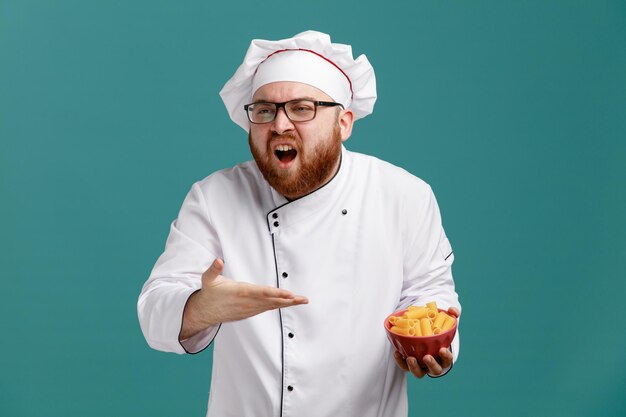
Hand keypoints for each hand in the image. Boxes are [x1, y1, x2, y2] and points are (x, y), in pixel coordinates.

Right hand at [180, 259, 307, 339]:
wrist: (205, 312)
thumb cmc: (209, 293)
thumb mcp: (208, 280)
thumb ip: (213, 269)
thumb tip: (218, 260)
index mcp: (241, 292)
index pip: (262, 292)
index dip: (276, 293)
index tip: (289, 294)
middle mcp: (248, 302)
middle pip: (271, 301)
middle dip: (288, 300)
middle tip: (303, 299)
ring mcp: (249, 309)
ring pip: (271, 306)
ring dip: (287, 303)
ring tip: (301, 300)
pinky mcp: (250, 313)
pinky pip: (267, 309)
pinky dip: (278, 306)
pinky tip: (288, 303)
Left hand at [392, 306, 458, 377]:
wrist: (424, 333)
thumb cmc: (437, 330)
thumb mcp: (445, 321)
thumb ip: (452, 314)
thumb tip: (452, 311)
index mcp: (443, 356)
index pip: (447, 360)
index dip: (446, 356)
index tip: (442, 349)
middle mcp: (433, 364)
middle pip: (435, 370)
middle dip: (431, 364)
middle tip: (427, 356)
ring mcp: (421, 366)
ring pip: (419, 373)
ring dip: (415, 367)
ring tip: (410, 358)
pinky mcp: (409, 364)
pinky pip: (404, 367)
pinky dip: (400, 362)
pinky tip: (397, 352)